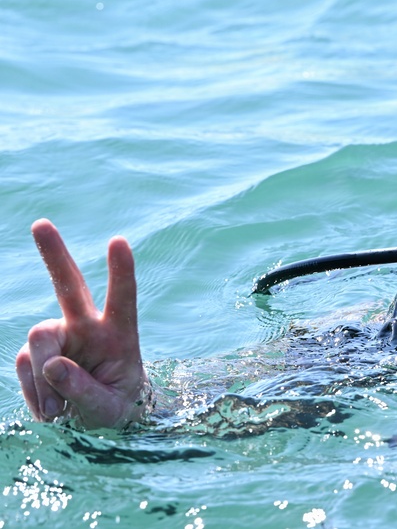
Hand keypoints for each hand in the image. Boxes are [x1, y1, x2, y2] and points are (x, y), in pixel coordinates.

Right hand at [15, 219, 150, 428]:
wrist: (101, 419)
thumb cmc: (117, 407)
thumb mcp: (109, 409)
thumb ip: (83, 390)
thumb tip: (52, 366)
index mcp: (120, 334)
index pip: (123, 298)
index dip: (120, 271)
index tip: (118, 241)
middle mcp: (89, 327)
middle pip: (69, 286)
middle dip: (54, 255)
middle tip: (40, 223)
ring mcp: (62, 336)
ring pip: (38, 341)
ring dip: (41, 380)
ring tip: (57, 411)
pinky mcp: (39, 351)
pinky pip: (26, 366)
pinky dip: (34, 392)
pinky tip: (50, 409)